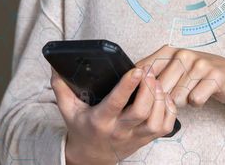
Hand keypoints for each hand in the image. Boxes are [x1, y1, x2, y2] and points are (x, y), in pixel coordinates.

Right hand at [50, 66, 177, 164]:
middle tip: (149, 71)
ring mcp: (135, 137)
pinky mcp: (146, 139)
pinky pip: (165, 127)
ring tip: (156, 82)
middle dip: (148, 89)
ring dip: (160, 99)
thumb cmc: (81, 128)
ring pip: (155, 121)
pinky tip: (163, 97)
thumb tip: (55, 68)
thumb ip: (61, 88)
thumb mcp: (68, 110)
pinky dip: (169, 111)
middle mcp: (119, 130)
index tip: (136, 70)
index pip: (116, 103)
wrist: (91, 157)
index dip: (127, 86)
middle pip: (140, 111)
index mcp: (100, 120)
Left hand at [137, 45, 224, 106]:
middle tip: (177, 96)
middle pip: (159, 89)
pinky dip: (198, 103)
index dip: (143, 89)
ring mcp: (199, 64)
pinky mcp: (214, 76)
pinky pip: (195, 99)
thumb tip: (130, 90)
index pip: (144, 71)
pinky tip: (202, 95)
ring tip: (191, 93)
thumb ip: (154, 76)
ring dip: (183, 102)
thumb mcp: (175, 71)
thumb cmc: (198, 76)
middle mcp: (183, 54)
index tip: (147, 97)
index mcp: (169, 51)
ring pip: (177, 97)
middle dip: (165, 100)